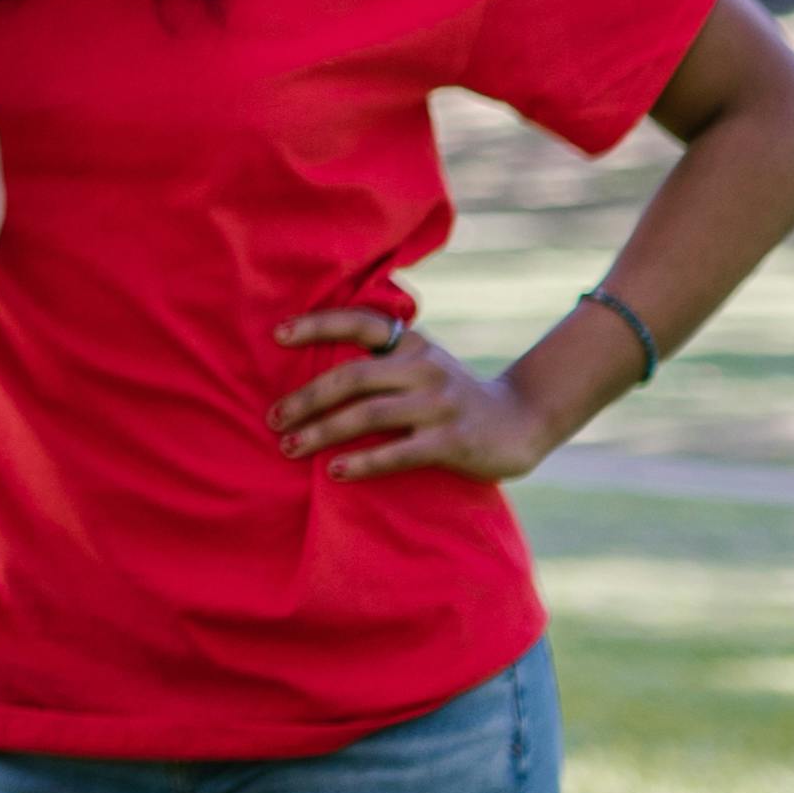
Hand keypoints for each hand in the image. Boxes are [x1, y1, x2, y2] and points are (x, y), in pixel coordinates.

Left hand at [270, 306, 559, 480]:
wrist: (519, 421)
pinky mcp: (452, 440)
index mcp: (412, 343)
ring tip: (290, 447)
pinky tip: (335, 471)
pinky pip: (397, 452)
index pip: (359, 321)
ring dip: (322, 432)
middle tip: (273, 419)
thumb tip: (311, 369)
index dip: (317, 325)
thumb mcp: (422, 364)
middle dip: (306, 399)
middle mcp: (424, 366)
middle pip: (352, 377)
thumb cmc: (452, 396)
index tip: (276, 335)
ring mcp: (440, 403)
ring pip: (367, 415)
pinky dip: (362, 462)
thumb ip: (382, 361)